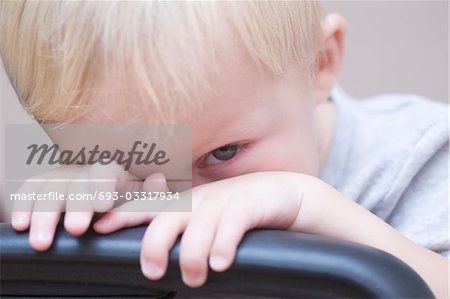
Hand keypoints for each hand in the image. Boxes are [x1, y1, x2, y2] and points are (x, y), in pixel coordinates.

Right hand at [11, 163, 167, 250]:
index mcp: (112, 171)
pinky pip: (32, 190)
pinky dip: (24, 206)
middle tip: (75, 229)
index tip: (102, 206)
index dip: (101, 186)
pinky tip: (21, 225)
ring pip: (50, 189)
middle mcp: (85, 171)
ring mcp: (64, 177)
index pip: (105, 170)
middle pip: (75, 183)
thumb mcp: (144, 197)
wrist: (111, 192)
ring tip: (43, 242)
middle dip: (74, 206)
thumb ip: (150, 193)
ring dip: (44, 216)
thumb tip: (158, 180)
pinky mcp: (46, 186)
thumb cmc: (130, 198)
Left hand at [95, 171, 310, 286]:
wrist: (276, 193)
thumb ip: (180, 232)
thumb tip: (155, 259)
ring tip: (195, 278)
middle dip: (154, 244)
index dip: (121, 215)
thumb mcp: (202, 218)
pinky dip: (223, 246)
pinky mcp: (247, 205)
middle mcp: (198, 201)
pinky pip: (231, 225)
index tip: (99, 227)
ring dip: (192, 256)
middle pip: (166, 218)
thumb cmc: (233, 211)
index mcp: (184, 204)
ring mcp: (222, 201)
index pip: (146, 207)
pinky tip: (221, 263)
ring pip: (198, 228)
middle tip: (153, 271)